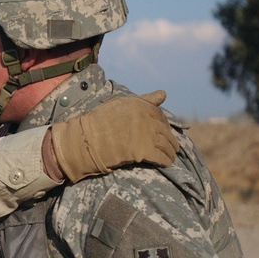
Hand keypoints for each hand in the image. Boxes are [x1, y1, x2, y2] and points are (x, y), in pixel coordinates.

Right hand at [47, 92, 178, 181]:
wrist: (85, 140)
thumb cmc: (99, 122)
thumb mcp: (121, 104)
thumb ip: (144, 100)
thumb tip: (164, 94)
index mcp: (139, 105)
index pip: (160, 115)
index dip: (164, 125)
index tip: (164, 131)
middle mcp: (144, 118)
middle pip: (164, 131)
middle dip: (171, 141)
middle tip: (173, 148)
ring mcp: (144, 135)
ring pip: (165, 144)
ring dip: (170, 152)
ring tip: (171, 157)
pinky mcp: (142, 151)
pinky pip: (160, 157)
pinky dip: (165, 161)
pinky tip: (166, 164)